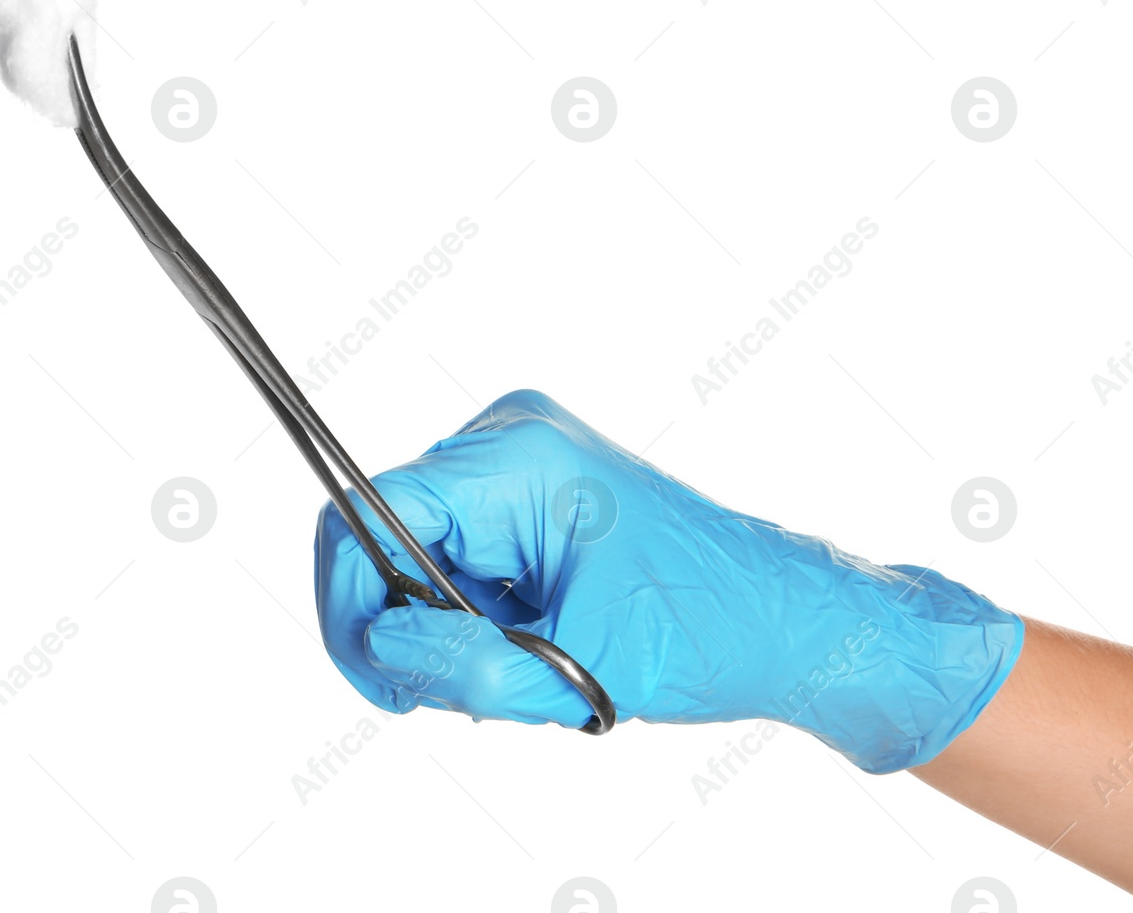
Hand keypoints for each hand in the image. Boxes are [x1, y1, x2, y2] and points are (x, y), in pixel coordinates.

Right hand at [313, 389, 1021, 772]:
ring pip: (417, 550)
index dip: (348, 604)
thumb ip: (454, 661)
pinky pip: (454, 550)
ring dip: (443, 623)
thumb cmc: (704, 632)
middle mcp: (510, 438)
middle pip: (385, 533)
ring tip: (517, 670)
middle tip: (449, 695)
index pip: (367, 515)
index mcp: (517, 461)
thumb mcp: (566, 668)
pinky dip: (468, 610)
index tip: (378, 678)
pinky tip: (525, 644)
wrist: (784, 621)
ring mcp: (521, 456)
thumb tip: (374, 646)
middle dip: (402, 624)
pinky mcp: (529, 486)